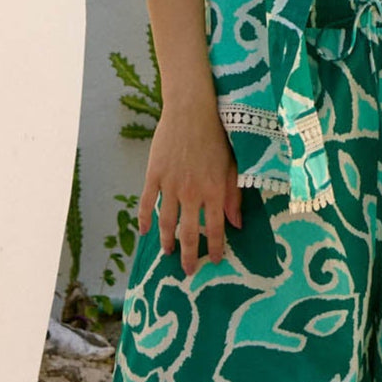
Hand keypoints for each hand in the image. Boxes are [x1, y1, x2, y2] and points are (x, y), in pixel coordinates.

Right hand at [137, 102, 242, 277]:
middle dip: (189, 255)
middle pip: (188, 233)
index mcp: (215, 191)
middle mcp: (192, 193)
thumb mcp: (232, 166)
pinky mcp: (154, 175)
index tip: (214, 261)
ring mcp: (170, 185)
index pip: (215, 229)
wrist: (192, 111)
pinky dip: (144, 219)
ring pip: (166, 222)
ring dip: (166, 241)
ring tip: (167, 253)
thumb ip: (234, 196)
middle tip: (188, 270)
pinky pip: (146, 203)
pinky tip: (144, 232)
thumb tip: (237, 223)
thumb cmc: (217, 136)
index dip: (215, 248)